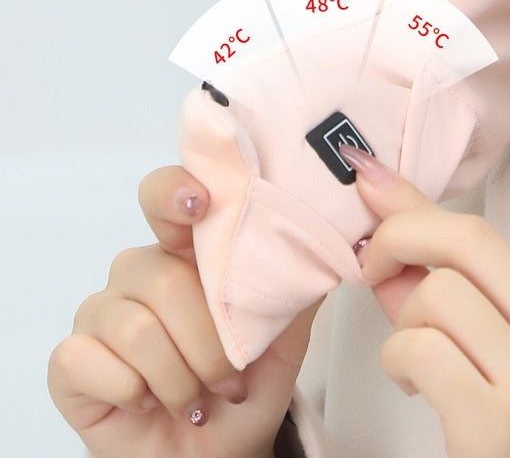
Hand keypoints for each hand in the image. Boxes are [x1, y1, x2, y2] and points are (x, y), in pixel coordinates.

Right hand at [48, 166, 317, 457]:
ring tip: (196, 398)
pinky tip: (148, 401)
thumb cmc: (248, 387)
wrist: (219, 454)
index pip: (168, 198)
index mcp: (190, 254)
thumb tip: (324, 242)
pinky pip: (89, 362)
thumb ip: (294, 286)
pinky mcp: (72, 360)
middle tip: (229, 378)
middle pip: (162, 277)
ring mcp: (103, 314)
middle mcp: (141, 272)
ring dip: (179, 377)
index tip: (197, 202)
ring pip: (135, 326)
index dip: (174, 191)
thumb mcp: (286, 336)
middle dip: (207, 342)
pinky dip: (134, 392)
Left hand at [343, 148, 509, 457]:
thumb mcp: (491, 341)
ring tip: (414, 354)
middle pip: (468, 240)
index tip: (373, 193)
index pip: (482, 234)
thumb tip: (380, 204)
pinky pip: (422, 349)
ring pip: (440, 292)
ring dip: (404, 320)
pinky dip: (397, 358)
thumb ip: (440, 277)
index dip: (414, 212)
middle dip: (400, 235)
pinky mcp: (501, 424)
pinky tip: (413, 383)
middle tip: (372, 265)